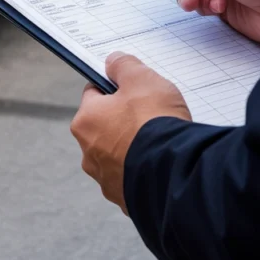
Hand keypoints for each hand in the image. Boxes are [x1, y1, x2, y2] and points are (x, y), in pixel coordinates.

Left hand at [70, 52, 190, 214]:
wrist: (174, 172)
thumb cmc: (154, 124)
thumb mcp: (142, 80)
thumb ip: (124, 66)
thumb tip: (113, 61)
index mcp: (85, 121)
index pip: (94, 95)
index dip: (115, 88)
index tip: (132, 89)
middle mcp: (88, 152)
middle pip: (105, 126)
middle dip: (125, 120)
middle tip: (151, 115)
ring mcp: (105, 178)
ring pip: (118, 154)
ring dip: (134, 147)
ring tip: (159, 141)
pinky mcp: (124, 198)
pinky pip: (133, 177)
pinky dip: (144, 169)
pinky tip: (161, 162)